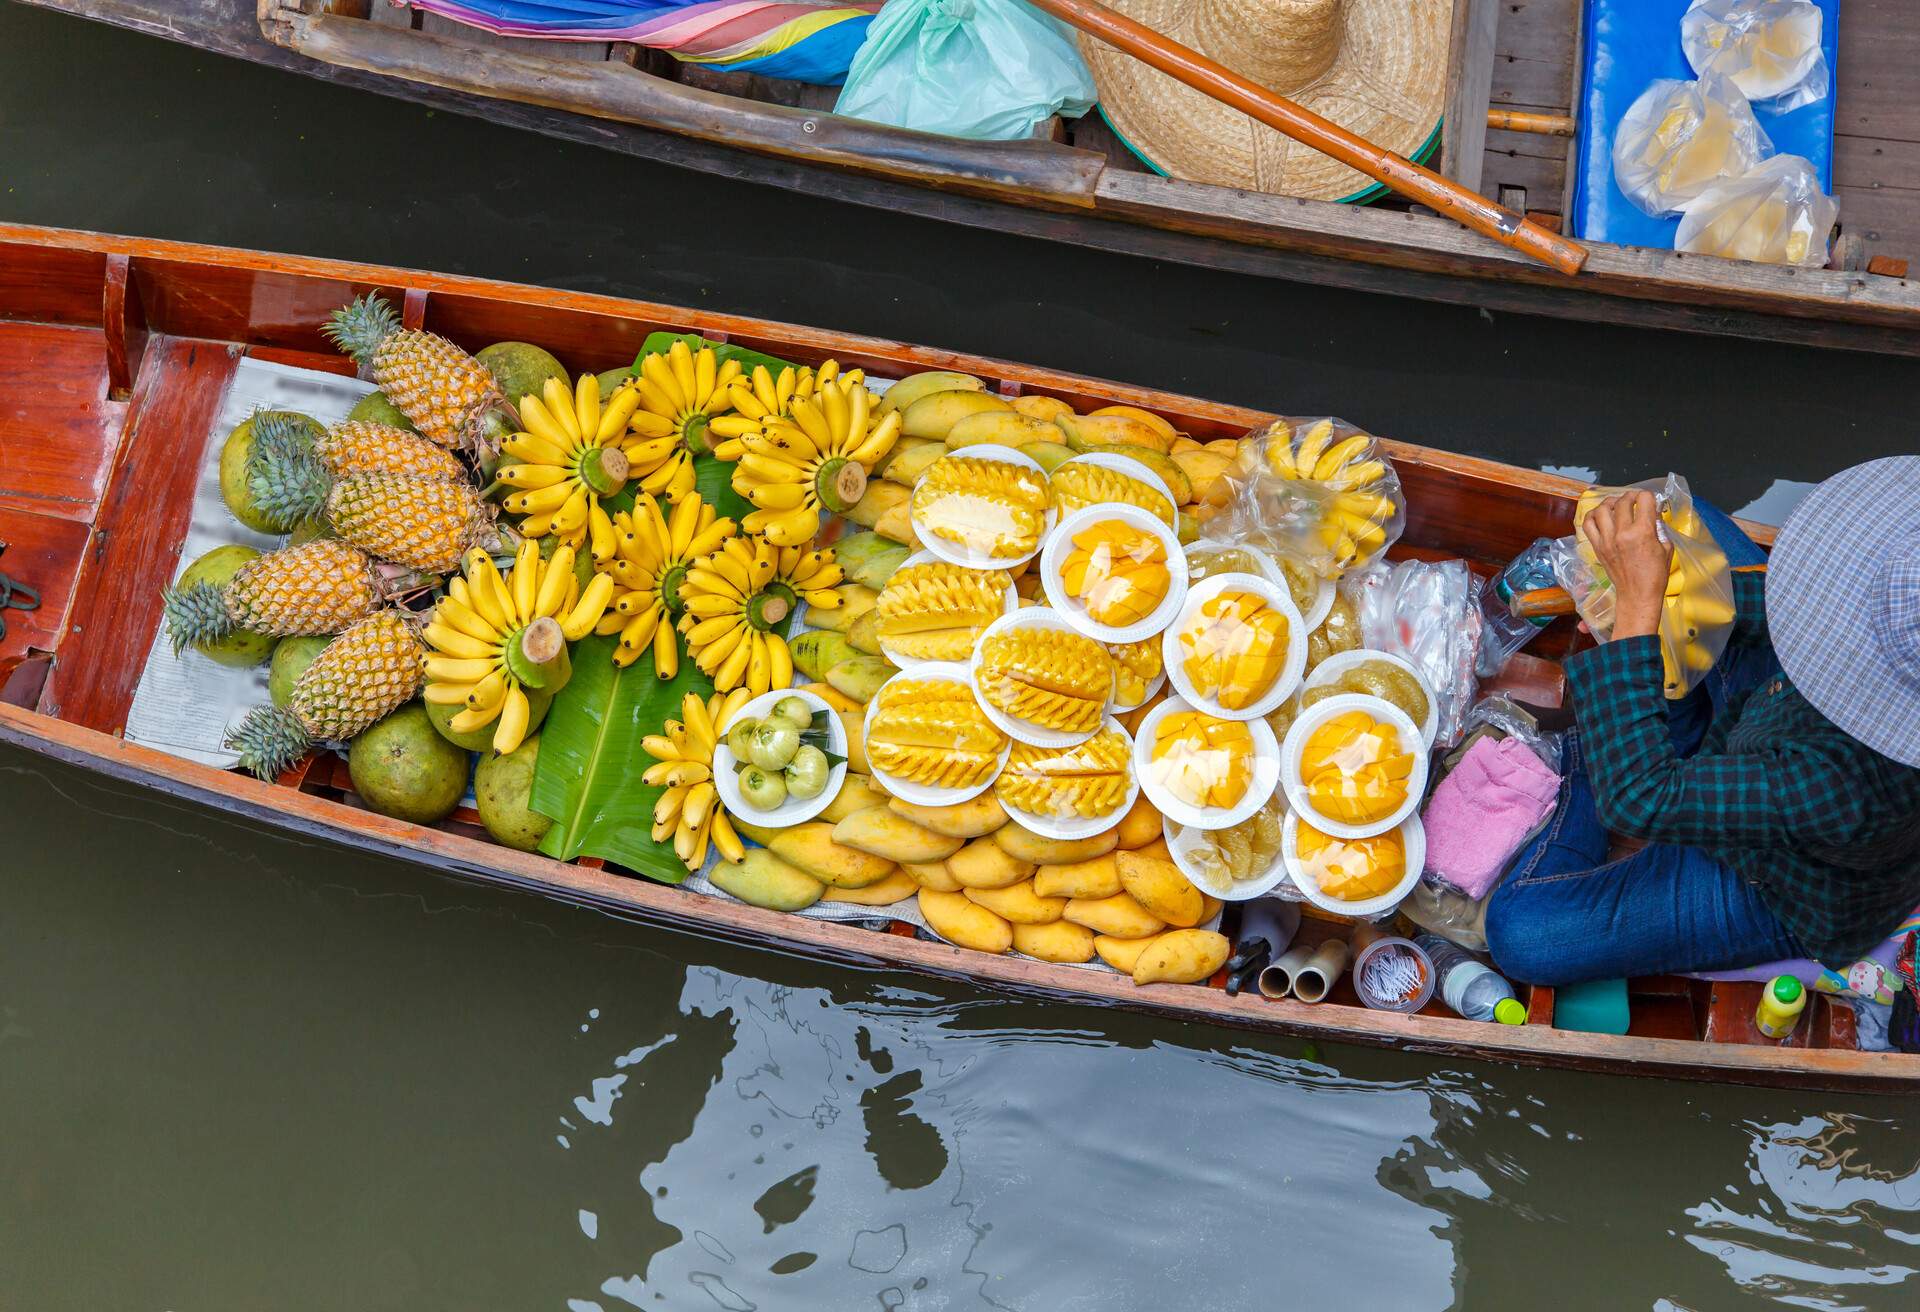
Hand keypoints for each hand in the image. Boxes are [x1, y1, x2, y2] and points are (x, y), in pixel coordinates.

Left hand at [1582, 490, 1670, 639]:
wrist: (1637, 594)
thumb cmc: (1655, 574)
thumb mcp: (1666, 547)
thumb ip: (1659, 527)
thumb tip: (1653, 513)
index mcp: (1642, 532)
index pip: (1643, 499)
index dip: (1648, 496)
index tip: (1650, 501)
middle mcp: (1622, 533)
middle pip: (1622, 501)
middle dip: (1630, 496)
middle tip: (1634, 499)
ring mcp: (1606, 540)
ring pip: (1601, 509)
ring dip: (1610, 503)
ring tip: (1616, 505)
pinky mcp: (1597, 547)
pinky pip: (1588, 524)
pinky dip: (1592, 516)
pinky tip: (1600, 515)